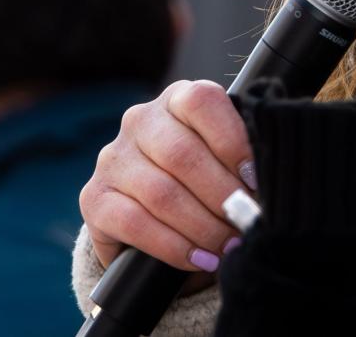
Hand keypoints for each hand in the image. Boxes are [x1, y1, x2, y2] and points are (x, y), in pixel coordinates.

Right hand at [80, 80, 253, 274]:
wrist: (152, 211)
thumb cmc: (201, 176)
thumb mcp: (221, 156)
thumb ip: (239, 160)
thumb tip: (261, 189)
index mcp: (178, 98)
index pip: (202, 102)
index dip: (232, 140)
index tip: (255, 178)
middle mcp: (140, 121)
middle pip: (183, 155)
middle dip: (222, 195)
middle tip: (246, 222)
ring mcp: (113, 158)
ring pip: (161, 193)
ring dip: (203, 227)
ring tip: (229, 246)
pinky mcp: (94, 198)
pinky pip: (136, 224)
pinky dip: (174, 247)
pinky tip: (200, 258)